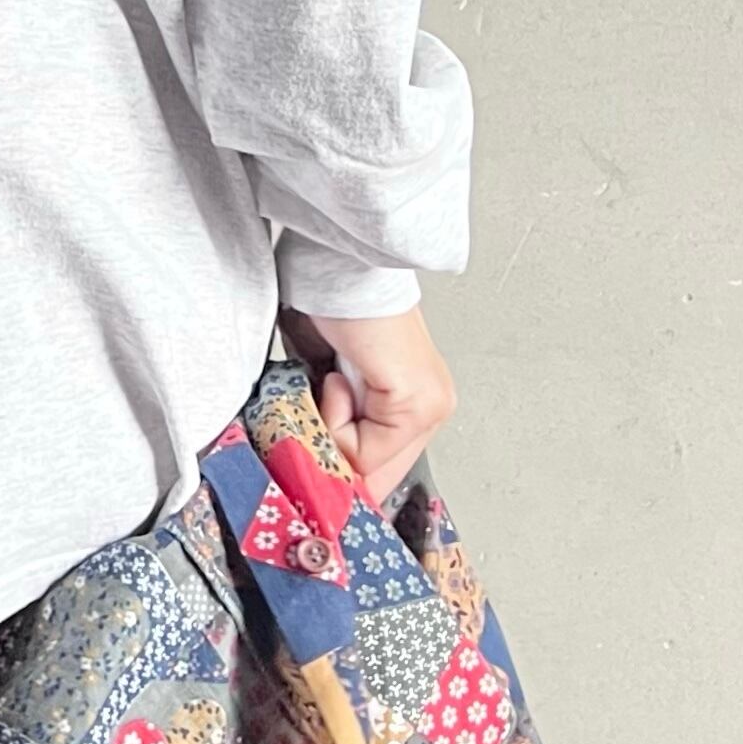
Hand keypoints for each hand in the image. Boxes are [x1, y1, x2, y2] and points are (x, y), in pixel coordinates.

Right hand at [284, 305, 456, 507]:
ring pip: (365, 467)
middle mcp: (434, 408)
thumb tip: (319, 467)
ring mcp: (430, 407)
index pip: (380, 471)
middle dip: (334, 459)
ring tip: (330, 379)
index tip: (308, 446)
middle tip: (311, 416)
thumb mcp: (331, 378)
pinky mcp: (414, 403)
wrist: (337, 266)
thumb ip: (335, 419)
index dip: (339, 470)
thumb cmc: (330, 308)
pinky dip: (333, 416)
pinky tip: (337, 374)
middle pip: (375, 477)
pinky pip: (363, 449)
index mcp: (419, 402)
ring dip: (330, 430)